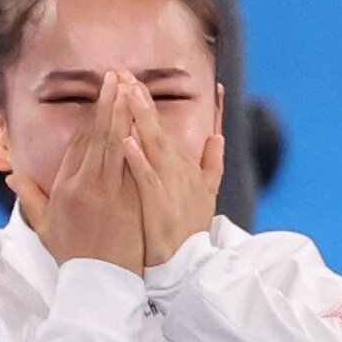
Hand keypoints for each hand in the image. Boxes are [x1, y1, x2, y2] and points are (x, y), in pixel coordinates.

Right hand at [6, 71, 144, 275]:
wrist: (98, 283)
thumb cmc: (73, 256)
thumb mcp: (45, 226)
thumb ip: (30, 197)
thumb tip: (14, 176)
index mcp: (65, 188)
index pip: (78, 143)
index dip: (89, 117)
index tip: (98, 95)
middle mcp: (86, 185)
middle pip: (97, 135)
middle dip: (107, 103)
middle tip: (115, 76)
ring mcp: (110, 192)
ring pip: (116, 144)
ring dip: (122, 113)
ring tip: (130, 88)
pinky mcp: (130, 201)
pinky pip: (134, 166)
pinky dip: (137, 142)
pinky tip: (143, 122)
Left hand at [119, 75, 223, 267]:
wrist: (189, 268)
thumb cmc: (190, 231)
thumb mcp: (207, 195)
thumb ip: (212, 164)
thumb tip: (218, 138)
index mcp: (186, 167)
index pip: (165, 128)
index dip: (147, 104)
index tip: (131, 80)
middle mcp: (181, 173)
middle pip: (159, 130)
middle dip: (141, 101)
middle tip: (123, 74)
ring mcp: (172, 189)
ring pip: (155, 147)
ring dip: (141, 119)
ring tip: (127, 94)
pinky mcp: (161, 208)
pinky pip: (148, 180)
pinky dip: (139, 160)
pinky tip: (126, 141)